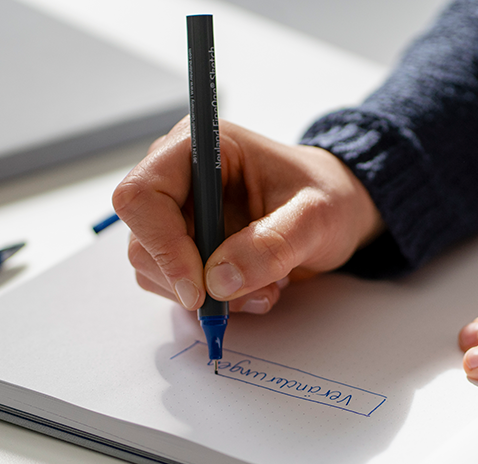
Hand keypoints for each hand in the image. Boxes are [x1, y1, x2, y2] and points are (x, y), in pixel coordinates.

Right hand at [112, 118, 382, 313]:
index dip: (163, 246)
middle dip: (191, 280)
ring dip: (206, 296)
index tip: (200, 289)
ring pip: (153, 270)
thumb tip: (219, 279)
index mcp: (200, 148)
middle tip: (248, 293)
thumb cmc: (328, 198)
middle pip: (142, 241)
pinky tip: (253, 288)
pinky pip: (173, 285)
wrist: (334, 212)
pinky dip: (211, 300)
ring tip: (263, 288)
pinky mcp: (184, 245)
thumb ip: (272, 245)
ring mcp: (177, 213)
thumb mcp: (317, 218)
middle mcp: (177, 177)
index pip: (142, 196)